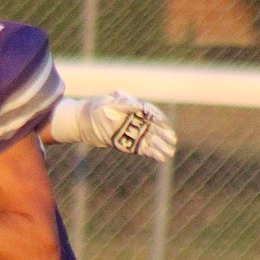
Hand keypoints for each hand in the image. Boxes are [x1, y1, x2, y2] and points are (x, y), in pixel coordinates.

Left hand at [59, 92, 176, 161]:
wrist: (86, 122)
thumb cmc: (99, 108)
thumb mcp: (109, 102)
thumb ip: (124, 102)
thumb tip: (140, 106)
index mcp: (136, 109)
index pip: (151, 113)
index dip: (157, 117)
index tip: (161, 121)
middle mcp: (139, 122)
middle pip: (155, 128)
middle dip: (164, 134)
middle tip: (172, 139)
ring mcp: (136, 134)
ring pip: (152, 140)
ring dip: (161, 146)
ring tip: (170, 151)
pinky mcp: (131, 145)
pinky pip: (145, 149)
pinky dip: (153, 153)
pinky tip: (162, 157)